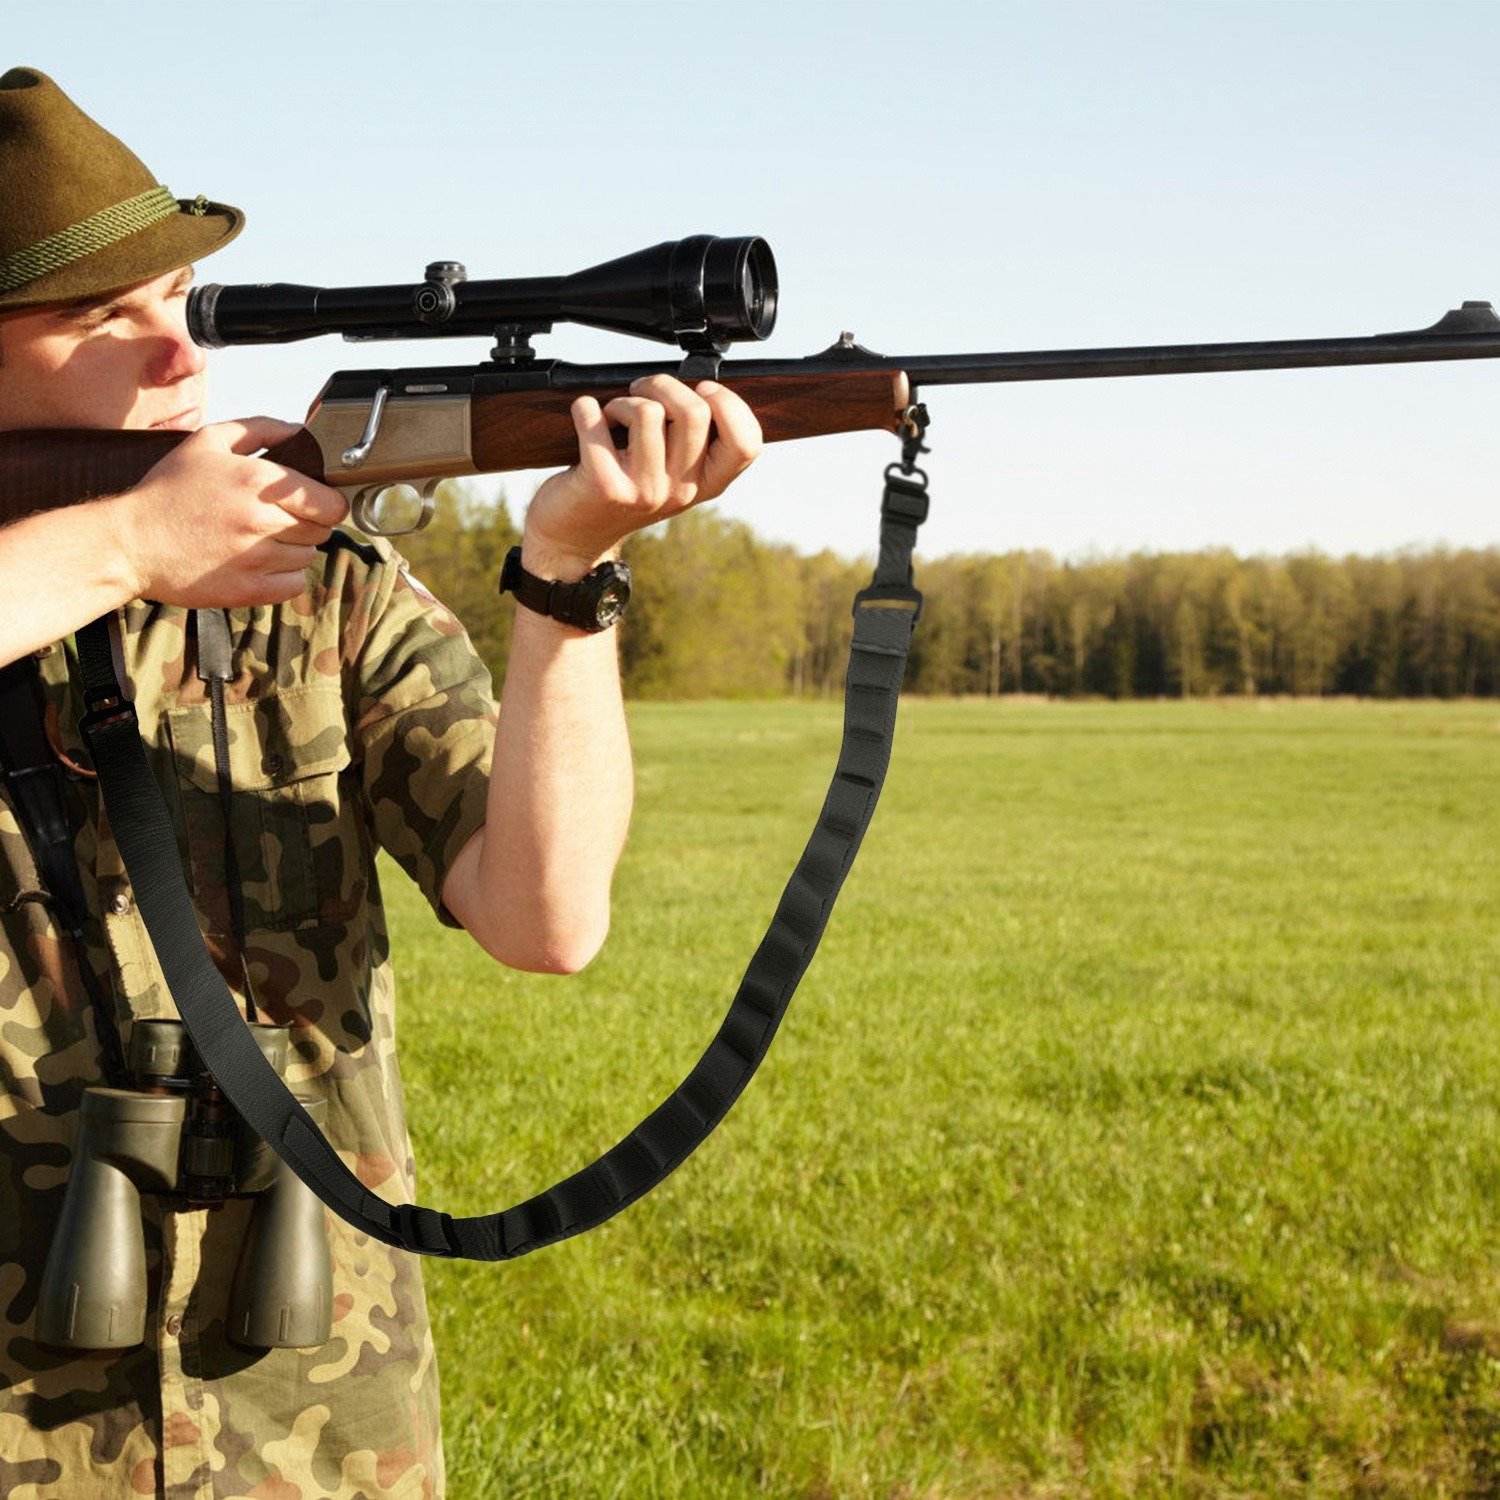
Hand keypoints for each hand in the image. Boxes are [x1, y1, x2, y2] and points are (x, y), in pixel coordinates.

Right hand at [108, 417, 350, 607]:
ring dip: (293, 549)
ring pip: (308, 557)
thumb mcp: (207, 441)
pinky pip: (294, 585)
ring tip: (260, 539)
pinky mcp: (248, 590)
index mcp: (258, 482)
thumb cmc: (168, 490)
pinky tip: (259, 563)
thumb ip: (260, 429)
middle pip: (322, 530)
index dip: (327, 503)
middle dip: (307, 523)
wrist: (129, 541)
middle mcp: (262, 521)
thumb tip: (300, 430)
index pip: (331, 504)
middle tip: (278, 518)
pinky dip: (285, 577)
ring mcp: (255, 559)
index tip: (314, 503)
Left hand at [520, 376, 761, 577]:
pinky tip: (587, 419)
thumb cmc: (625, 489)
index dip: (729, 404)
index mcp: (706, 485)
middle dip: (663, 385)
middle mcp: (681, 491)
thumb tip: (697, 386)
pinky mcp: (606, 486)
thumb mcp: (671, 474)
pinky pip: (597, 420)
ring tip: (613, 416)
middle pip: (694, 412)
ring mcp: (645, 491)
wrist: (575, 537)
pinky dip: (586, 409)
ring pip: (647, 411)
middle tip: (642, 392)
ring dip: (624, 400)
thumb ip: (691, 441)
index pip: (746, 444)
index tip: (702, 392)